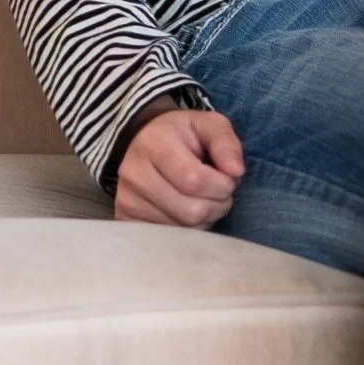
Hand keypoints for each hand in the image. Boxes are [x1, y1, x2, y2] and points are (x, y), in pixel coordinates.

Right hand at [114, 100, 246, 226]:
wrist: (144, 141)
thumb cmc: (182, 134)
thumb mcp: (209, 125)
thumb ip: (226, 143)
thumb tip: (236, 172)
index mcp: (155, 143)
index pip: (196, 181)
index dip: (223, 185)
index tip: (228, 177)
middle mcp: (134, 173)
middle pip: (191, 211)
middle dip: (217, 205)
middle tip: (218, 191)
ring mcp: (127, 199)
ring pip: (183, 229)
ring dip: (204, 218)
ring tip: (201, 198)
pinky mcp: (126, 218)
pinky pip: (168, 239)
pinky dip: (186, 230)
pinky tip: (185, 210)